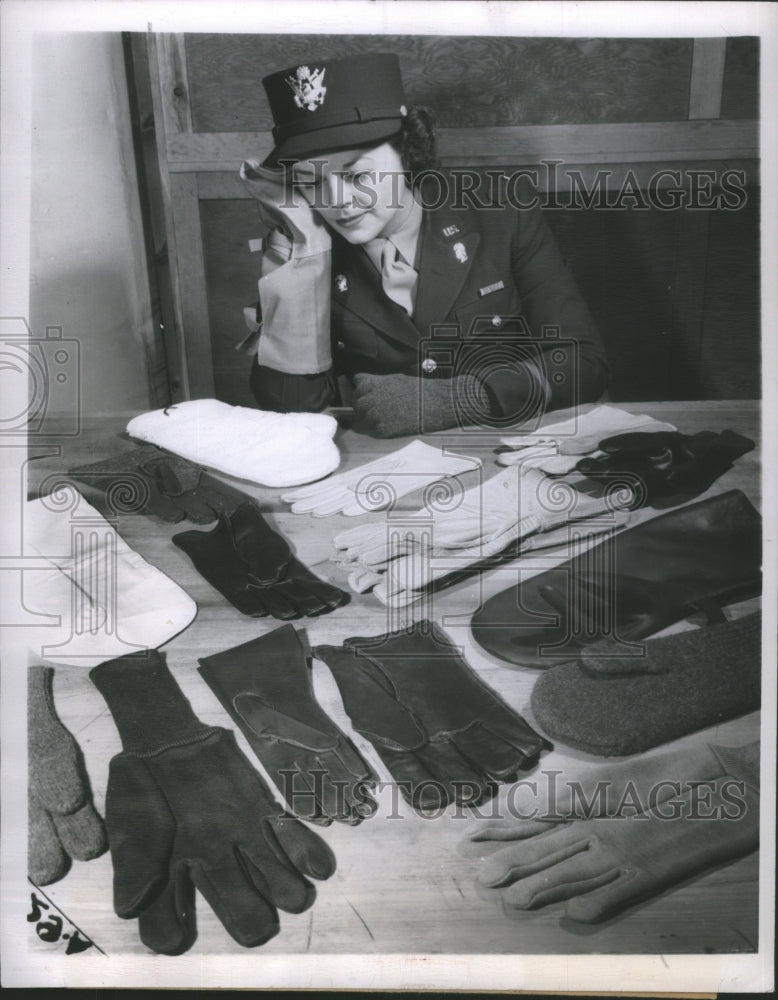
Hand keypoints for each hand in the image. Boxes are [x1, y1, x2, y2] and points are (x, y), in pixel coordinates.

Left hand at [352, 372, 488, 436]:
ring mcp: (372, 415)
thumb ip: (376, 383)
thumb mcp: (393, 379)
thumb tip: (363, 385)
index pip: (357, 385)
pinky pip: (372, 431)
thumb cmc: (418, 389)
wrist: (435, 402)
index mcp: (369, 383)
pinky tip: (393, 423)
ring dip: (371, 418)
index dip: (364, 389)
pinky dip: (379, 429)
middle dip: (366, 405)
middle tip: (382, 407)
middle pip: (356, 403)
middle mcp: (367, 398)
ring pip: (361, 419)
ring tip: (388, 415)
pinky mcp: (380, 430)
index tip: (373, 393)